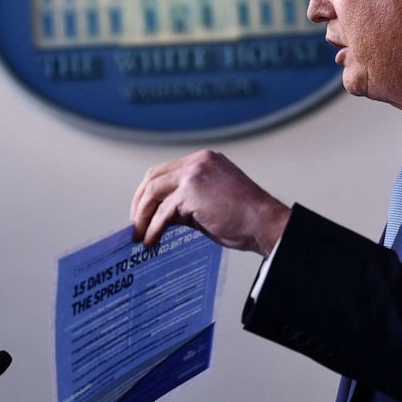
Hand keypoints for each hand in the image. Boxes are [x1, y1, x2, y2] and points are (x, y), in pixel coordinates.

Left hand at [129, 150, 290, 256]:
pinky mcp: (191, 193)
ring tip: (139, 235)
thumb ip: (187, 202)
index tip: (142, 211)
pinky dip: (153, 228)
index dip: (149, 192)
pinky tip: (151, 241)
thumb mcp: (212, 201)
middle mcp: (198, 162)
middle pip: (153, 177)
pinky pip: (163, 212)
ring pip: (153, 192)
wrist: (266, 224)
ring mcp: (193, 175)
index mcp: (204, 160)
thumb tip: (164, 216)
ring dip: (143, 216)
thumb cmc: (246, 218)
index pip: (165, 171)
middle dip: (140, 203)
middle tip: (135, 224)